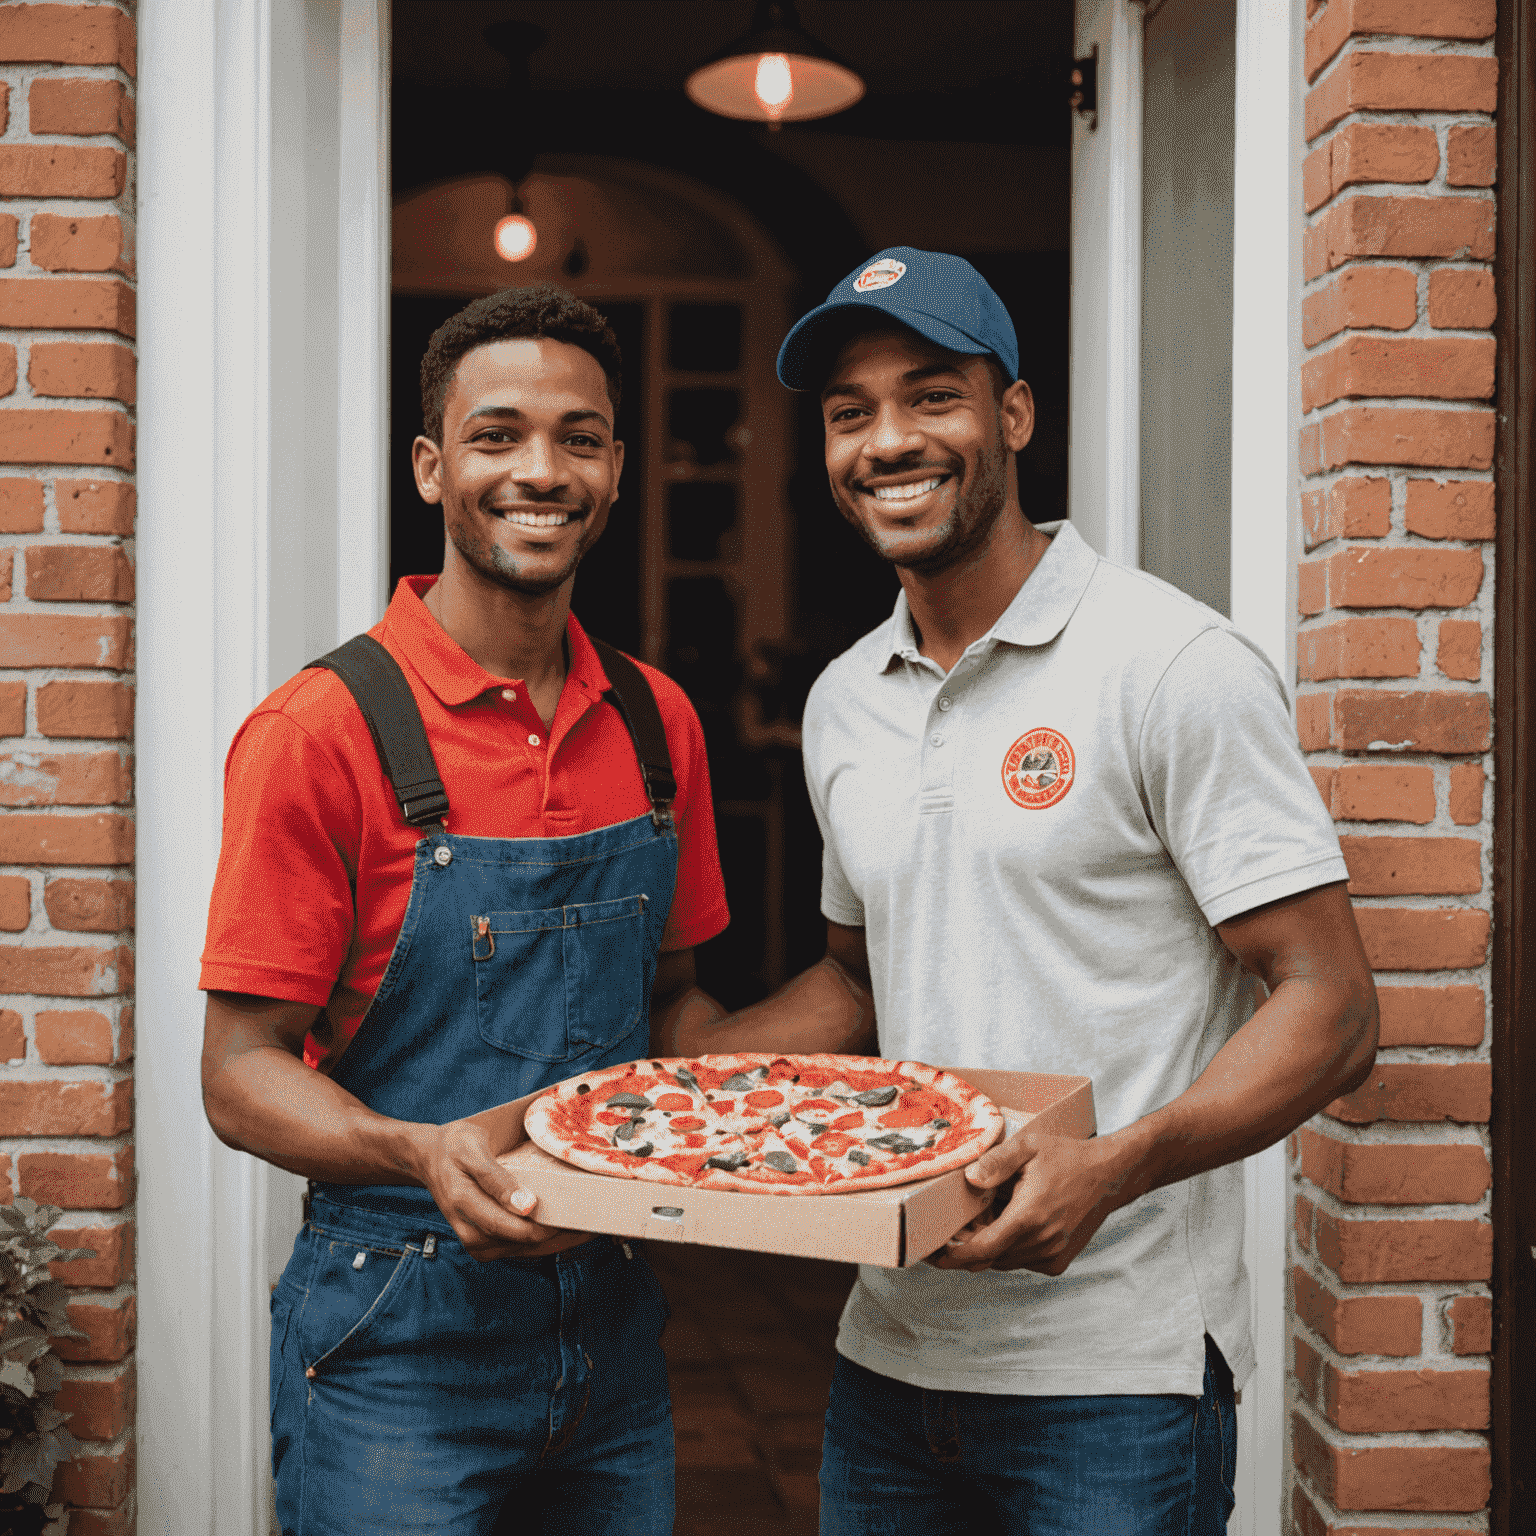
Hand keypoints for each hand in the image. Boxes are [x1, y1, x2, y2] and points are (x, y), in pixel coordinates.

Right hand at [413, 1119, 582, 1260]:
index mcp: (466, 1207)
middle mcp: (472, 1234)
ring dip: (558, 1240)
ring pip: (528, 1251)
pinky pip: (521, 1249)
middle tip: (597, 1219)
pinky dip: (545, 1240)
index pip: (519, 1230)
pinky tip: (566, 1228)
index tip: (585, 1215)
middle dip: (562, 1234)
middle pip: (529, 1244)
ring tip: (589, 1224)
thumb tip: (527, 1207)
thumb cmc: (454, 1148)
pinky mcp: (485, 1245)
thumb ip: (497, 1179)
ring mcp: (478, 1243)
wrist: (430, 1159)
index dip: (555, 1227)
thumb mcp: (472, 1151)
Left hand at [929, 1131, 1132, 1275]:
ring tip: (982, 1218)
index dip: (951, 1256)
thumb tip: (969, 1179)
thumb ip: (996, 1162)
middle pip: (987, 1258)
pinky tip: (1008, 1222)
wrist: (1109, 1175)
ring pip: (1003, 1261)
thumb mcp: (1029, 1147)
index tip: (930, 1253)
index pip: (980, 1250)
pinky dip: (1008, 1248)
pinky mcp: (1057, 1261)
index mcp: (1028, 1218)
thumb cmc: (1068, 1157)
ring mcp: (1050, 1255)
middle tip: (948, 1229)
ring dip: (987, 1246)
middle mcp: (1040, 1243)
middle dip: (964, 1248)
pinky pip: (1020, 1261)